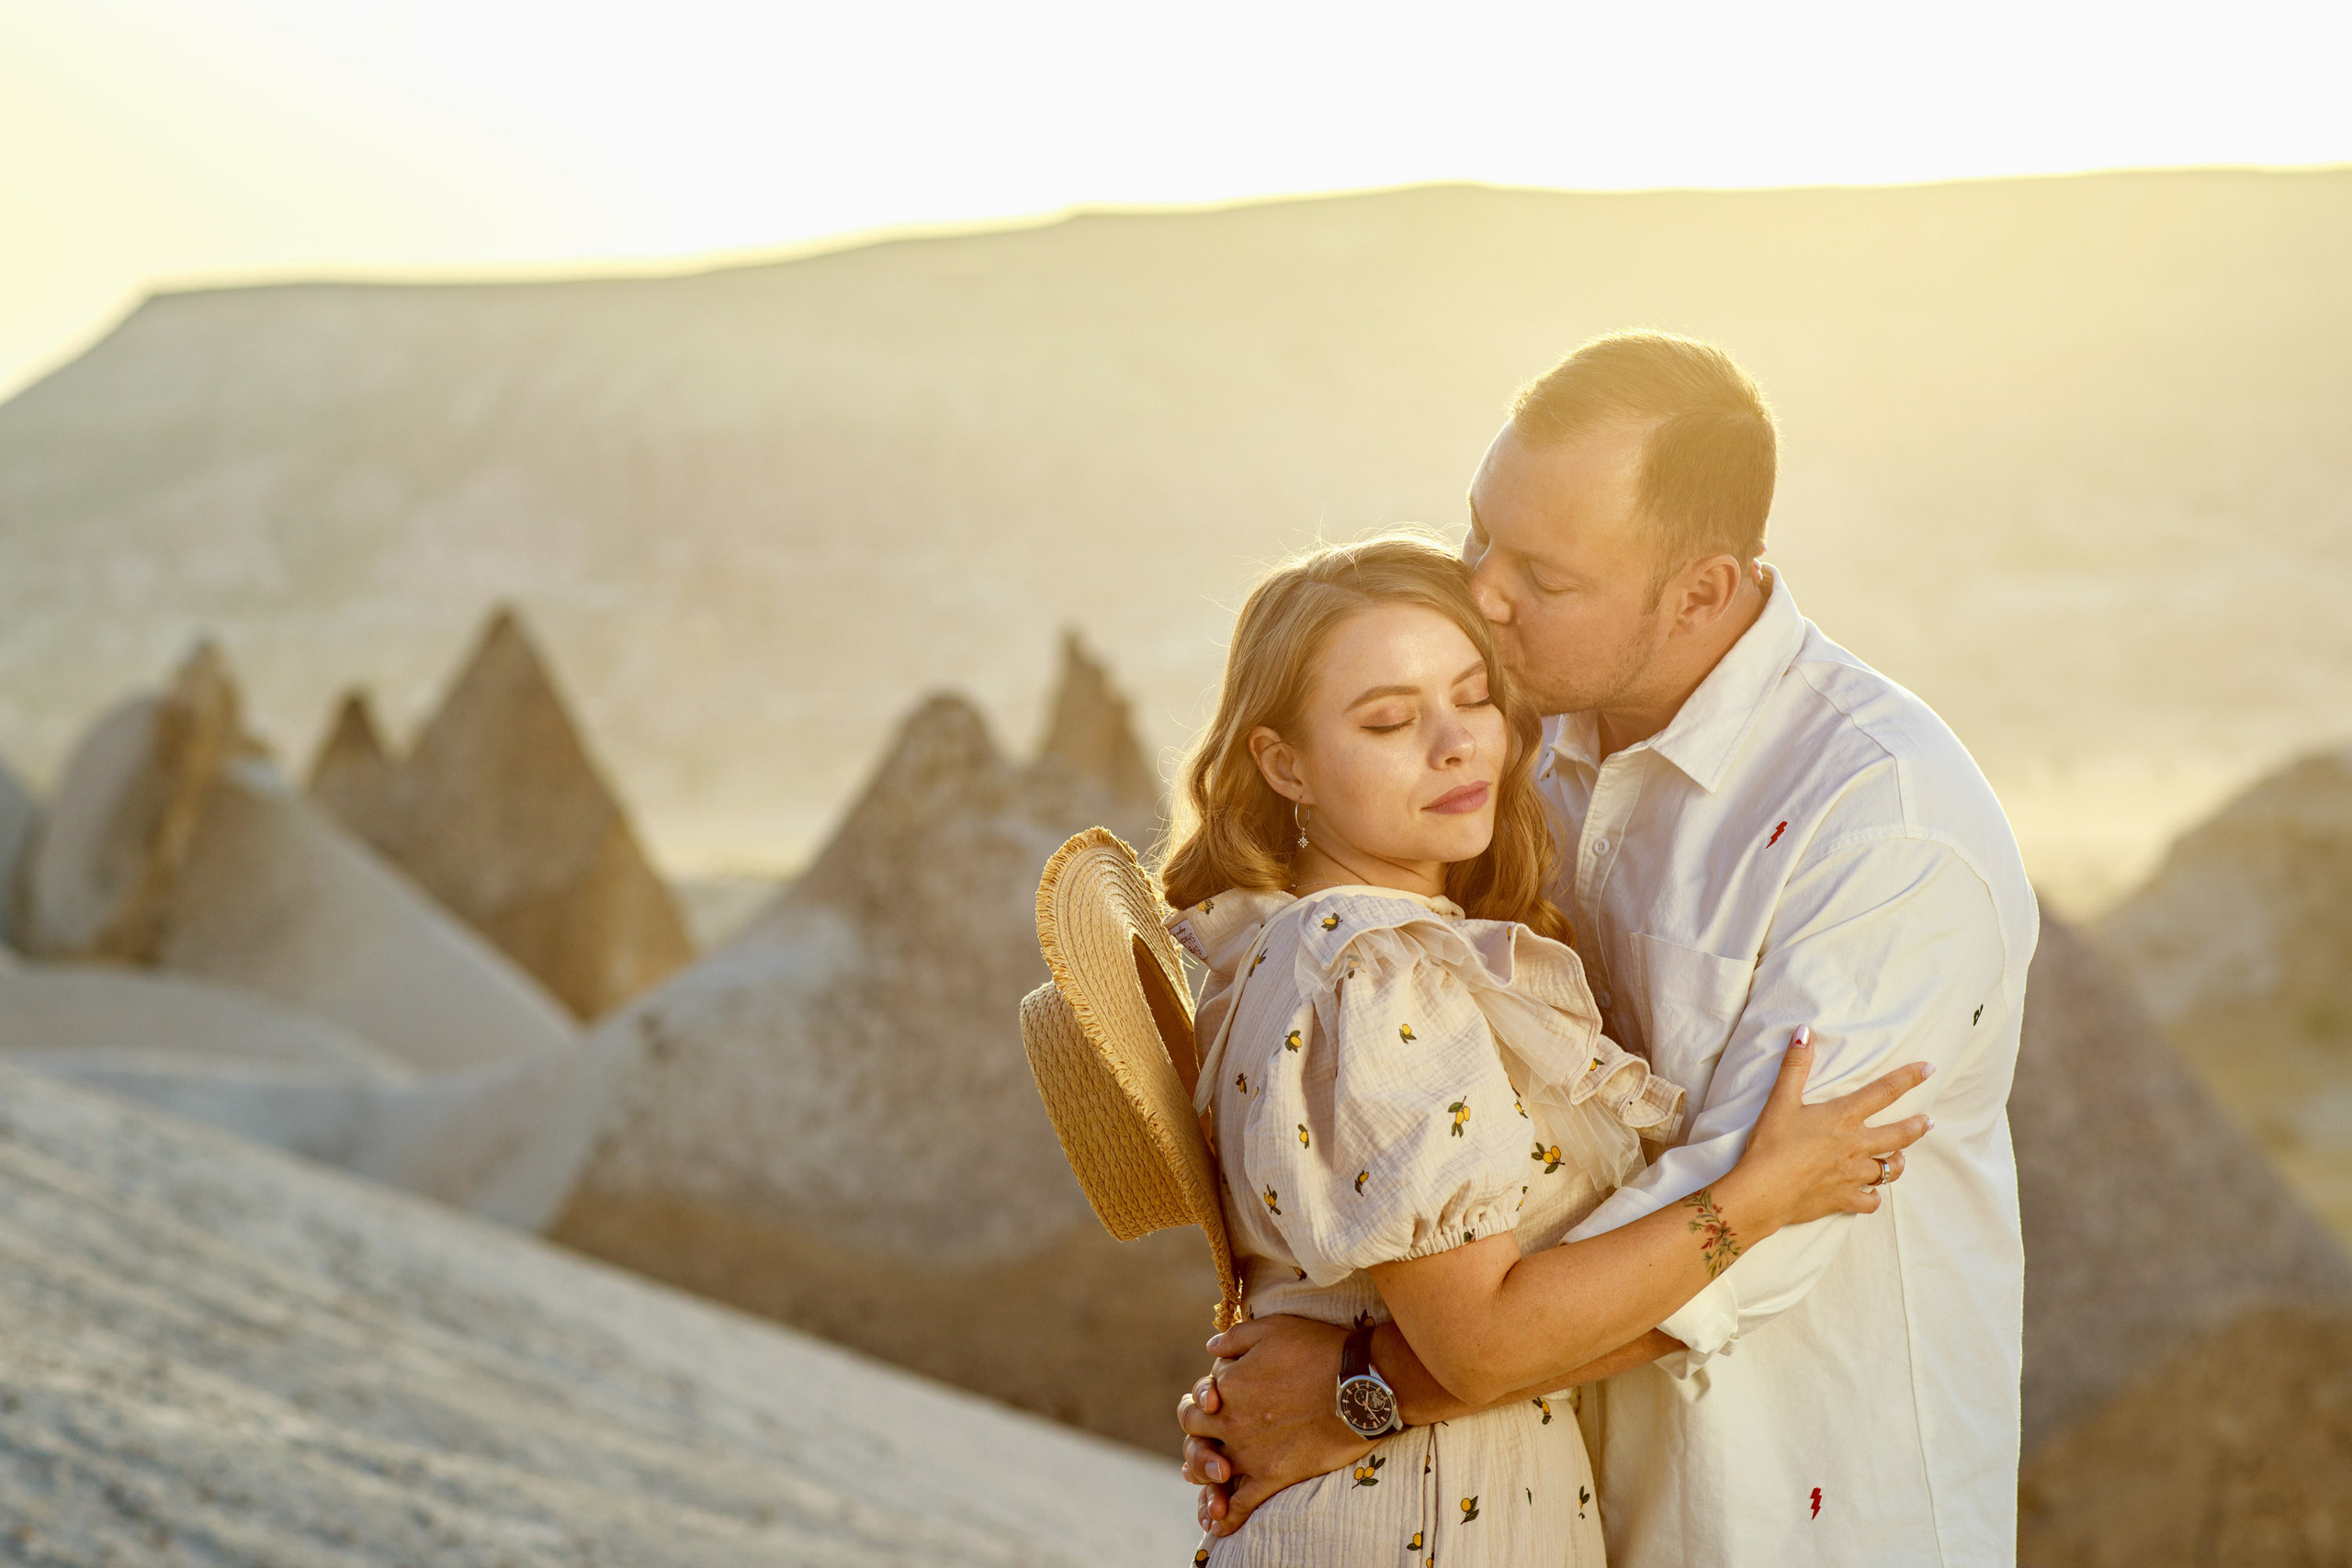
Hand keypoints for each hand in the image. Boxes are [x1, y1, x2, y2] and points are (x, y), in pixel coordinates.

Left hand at [1176, 1315, 1371, 1536]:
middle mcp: (1230, 1420)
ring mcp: (1250, 1452)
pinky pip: (1241, 1504)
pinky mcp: (1273, 1476)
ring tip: (1210, 1477)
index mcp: (1227, 1386)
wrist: (1358, 1384)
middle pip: (1195, 1435)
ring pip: (1209, 1471)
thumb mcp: (1271, 1328)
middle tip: (1209, 1440)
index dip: (1203, 1401)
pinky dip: (1226, 1517)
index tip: (1217, 1402)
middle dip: (1198, 1436)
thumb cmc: (1318, 1349)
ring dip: (1204, 1475)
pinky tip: (1218, 1524)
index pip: (1197, 1399)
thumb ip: (1234, 1339)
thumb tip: (1209, 1350)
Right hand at [1739, 1027, 1933, 1229]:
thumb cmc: (1771, 1143)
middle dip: (1917, 1127)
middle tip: (1929, 1122)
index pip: (1884, 1091)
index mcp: (1844, 1117)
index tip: (1929, 1069)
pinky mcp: (1844, 1199)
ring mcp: (1853, 1175)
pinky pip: (1870, 1201)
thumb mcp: (1780, 1099)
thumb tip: (1804, 1031)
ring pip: (1890, 1170)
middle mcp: (1856, 1146)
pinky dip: (1873, 1197)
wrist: (1763, 1191)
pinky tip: (1872, 1194)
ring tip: (1901, 1157)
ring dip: (1898, 1162)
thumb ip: (1795, 1065)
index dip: (1909, 1078)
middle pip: (1899, 1135)